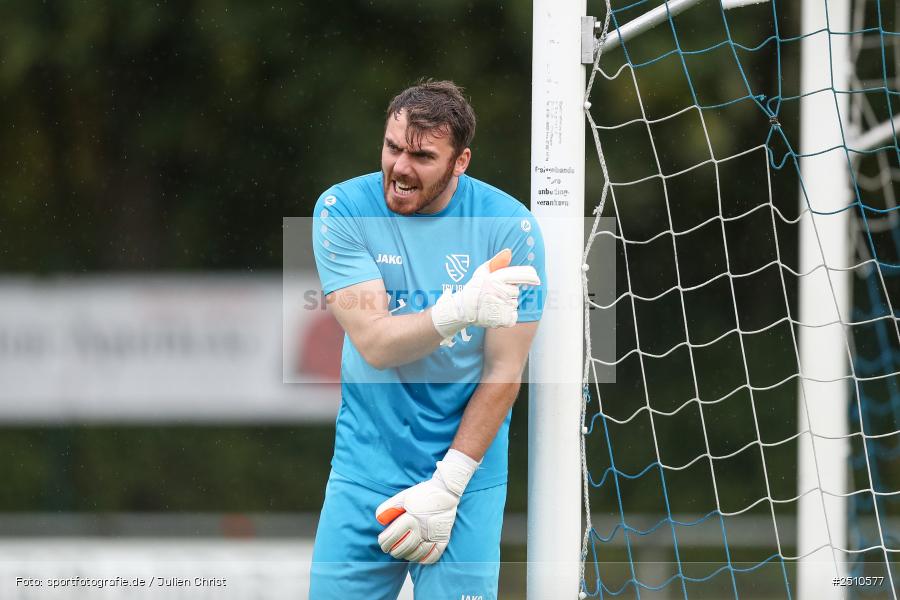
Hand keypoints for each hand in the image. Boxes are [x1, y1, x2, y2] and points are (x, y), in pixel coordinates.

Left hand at [374, 449, 478, 563]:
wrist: (446, 492)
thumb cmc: (423, 494)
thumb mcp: (403, 497)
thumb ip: (389, 508)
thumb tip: (380, 520)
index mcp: (410, 519)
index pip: (392, 538)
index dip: (384, 543)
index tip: (382, 543)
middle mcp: (421, 529)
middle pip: (404, 548)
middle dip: (394, 552)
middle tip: (391, 550)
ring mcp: (433, 535)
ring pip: (417, 554)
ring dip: (408, 556)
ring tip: (404, 553)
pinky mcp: (443, 538)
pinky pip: (434, 555)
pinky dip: (425, 560)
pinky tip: (419, 558)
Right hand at [431, 248, 540, 338]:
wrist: (463, 310)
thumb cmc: (474, 289)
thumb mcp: (482, 272)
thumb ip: (497, 262)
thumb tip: (509, 251)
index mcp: (497, 279)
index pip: (521, 275)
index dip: (531, 276)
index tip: (536, 279)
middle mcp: (501, 292)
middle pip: (516, 291)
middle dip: (508, 292)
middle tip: (494, 295)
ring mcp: (503, 306)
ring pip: (514, 304)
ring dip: (506, 304)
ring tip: (492, 304)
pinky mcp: (504, 319)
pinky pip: (513, 316)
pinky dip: (507, 316)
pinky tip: (496, 313)